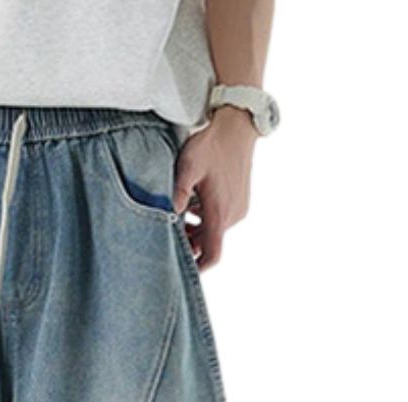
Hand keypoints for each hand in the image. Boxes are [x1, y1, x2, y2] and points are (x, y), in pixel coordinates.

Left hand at [173, 108, 256, 269]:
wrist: (238, 122)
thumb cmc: (211, 144)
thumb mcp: (188, 168)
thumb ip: (177, 195)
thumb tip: (167, 218)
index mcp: (220, 214)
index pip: (211, 255)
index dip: (197, 268)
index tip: (181, 272)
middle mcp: (233, 215)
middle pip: (209, 243)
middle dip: (189, 243)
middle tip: (168, 233)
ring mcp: (239, 208)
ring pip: (214, 230)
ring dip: (195, 229)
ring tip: (178, 214)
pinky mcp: (240, 200)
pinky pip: (220, 218)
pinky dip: (205, 218)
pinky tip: (192, 203)